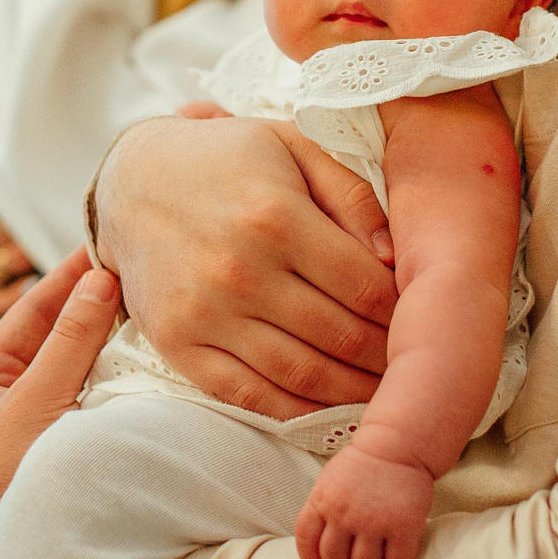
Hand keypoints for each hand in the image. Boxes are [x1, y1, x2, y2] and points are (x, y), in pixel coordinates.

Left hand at [0, 251, 122, 558]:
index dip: (66, 279)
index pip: (28, 315)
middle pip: (56, 343)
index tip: (104, 245)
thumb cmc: (4, 492)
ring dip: (112, 349)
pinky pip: (95, 409)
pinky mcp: (67, 461)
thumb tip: (98, 281)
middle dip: (95, 310)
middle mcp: (4, 407)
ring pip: (79, 376)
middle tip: (138, 272)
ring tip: (150, 310)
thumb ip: (68, 342)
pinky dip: (119, 386)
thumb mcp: (33, 404)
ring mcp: (36, 435)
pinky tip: (150, 369)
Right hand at [94, 116, 397, 418]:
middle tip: (415, 365)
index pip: (364, 286)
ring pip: (300, 375)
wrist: (133, 182)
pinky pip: (249, 396)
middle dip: (386, 357)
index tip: (424, 321)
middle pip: (339, 335)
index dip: (404, 311)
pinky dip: (296, 413)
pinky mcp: (179, 345)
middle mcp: (240, 270)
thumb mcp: (293, 145)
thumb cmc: (228, 160)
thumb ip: (352, 193)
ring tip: (384, 392)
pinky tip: (329, 408)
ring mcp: (205, 313)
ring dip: (352, 392)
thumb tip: (395, 257)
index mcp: (275, 216)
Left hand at [296, 444, 433, 558]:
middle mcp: (344, 514)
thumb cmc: (364, 463)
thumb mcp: (330, 480)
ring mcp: (374, 522)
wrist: (398, 444)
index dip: (312, 558)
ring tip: (378, 545)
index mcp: (322, 501)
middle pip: (334, 558)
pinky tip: (397, 545)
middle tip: (355, 550)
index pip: (305, 541)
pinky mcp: (403, 527)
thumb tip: (320, 544)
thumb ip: (322, 509)